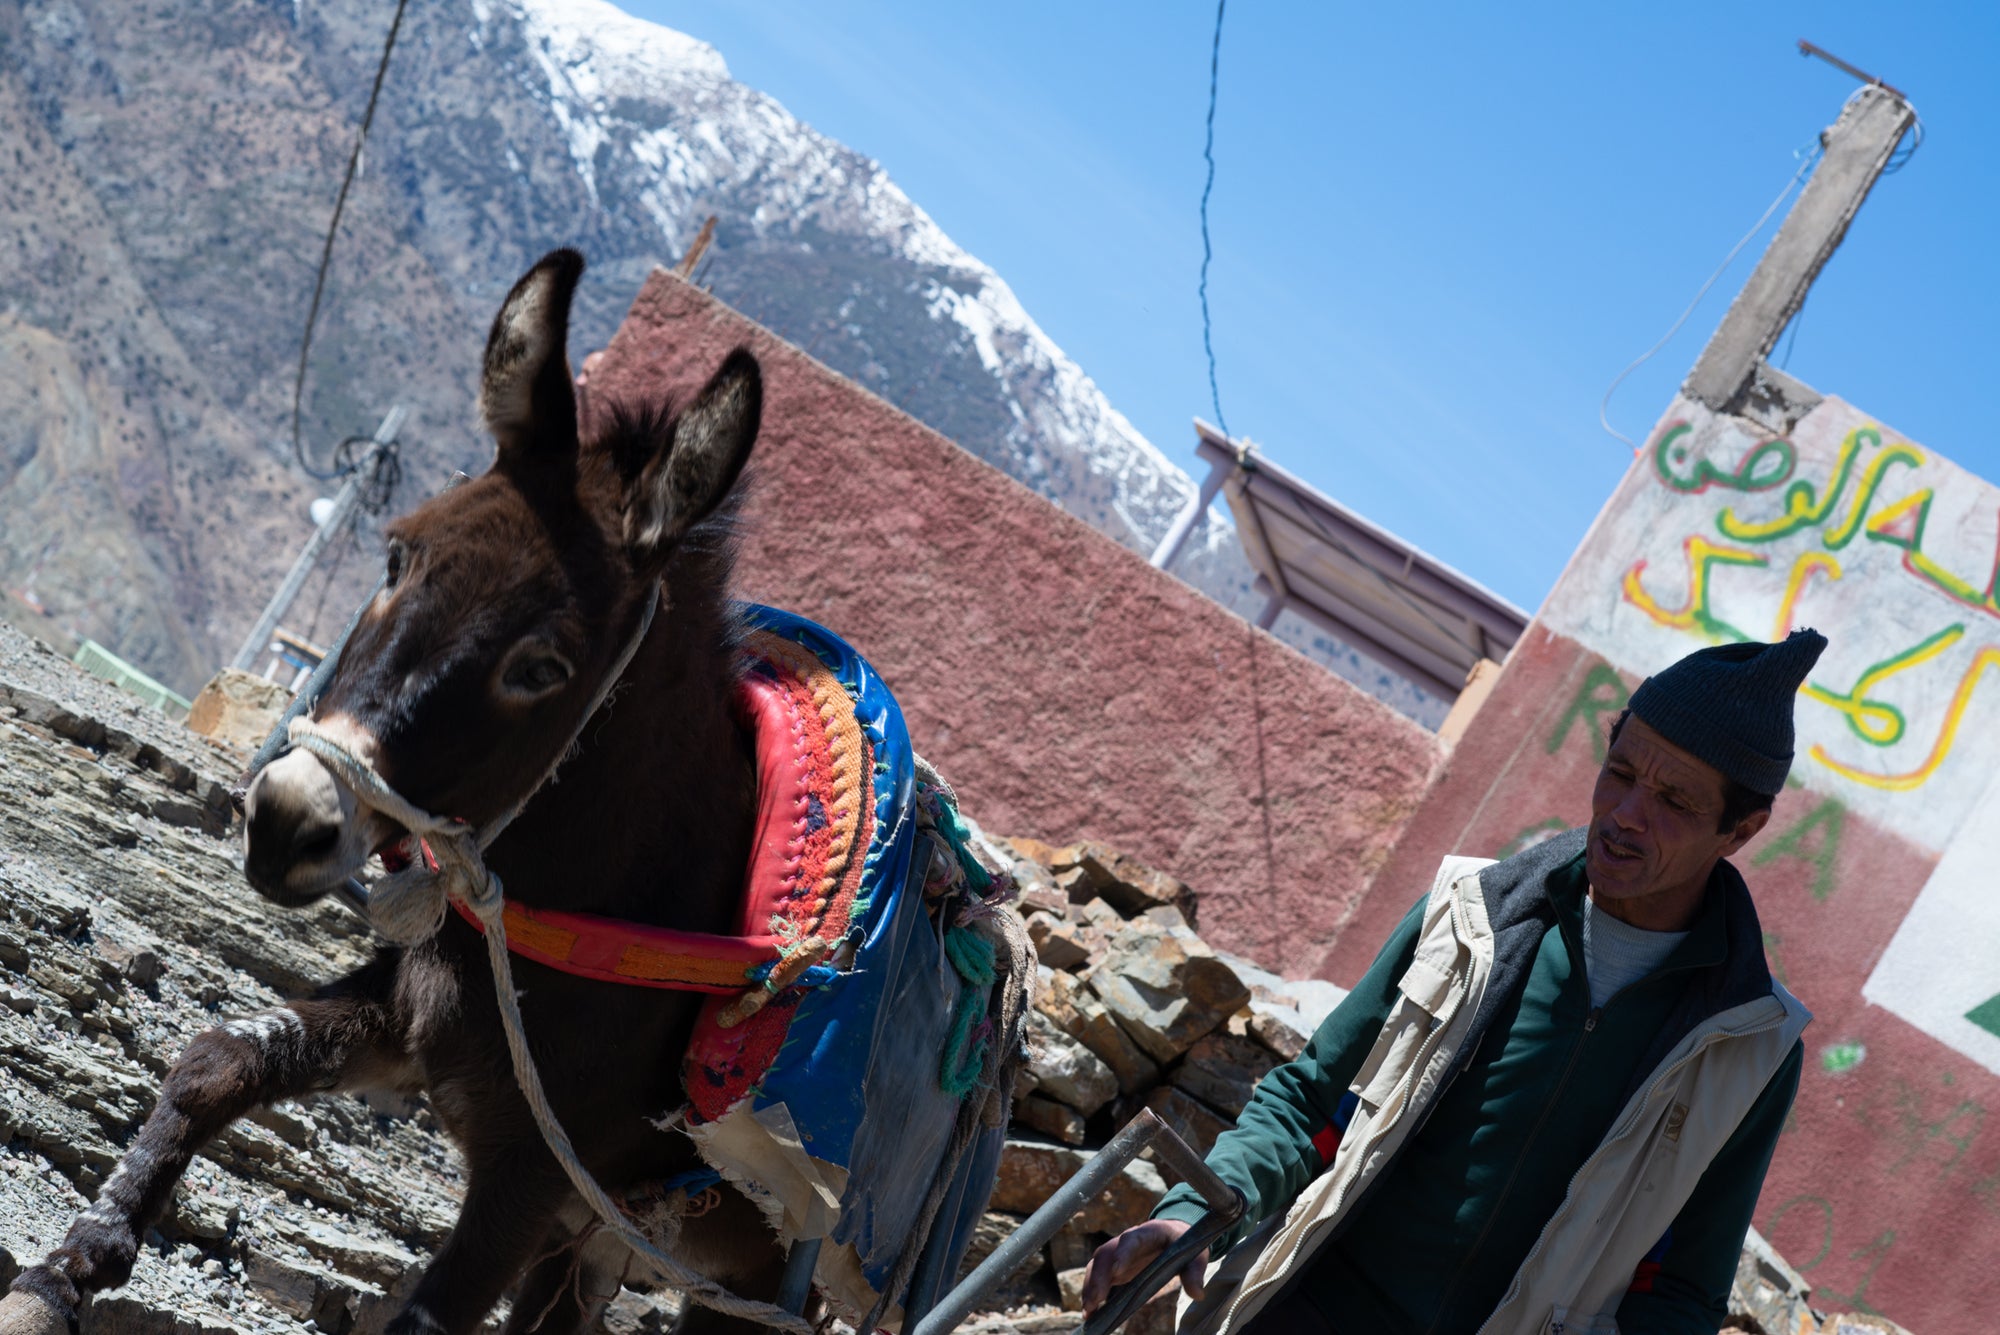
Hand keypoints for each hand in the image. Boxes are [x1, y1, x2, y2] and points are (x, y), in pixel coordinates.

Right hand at [1079, 1219, 1208, 1313]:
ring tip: (1088, 1310)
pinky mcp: (1113, 1266)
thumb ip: (1194, 1272)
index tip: (1117, 1271)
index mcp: (1150, 1232)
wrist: (1173, 1236)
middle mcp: (1128, 1240)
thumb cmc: (1183, 1245)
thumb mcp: (1195, 1256)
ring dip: (1090, 1286)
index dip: (1123, 1253)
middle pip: (1107, 1253)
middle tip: (1096, 1299)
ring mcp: (1118, 1253)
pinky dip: (1091, 1292)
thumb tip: (1197, 1293)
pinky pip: (1097, 1276)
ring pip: (1097, 1265)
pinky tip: (1089, 1311)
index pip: (1133, 1238)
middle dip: (1099, 1275)